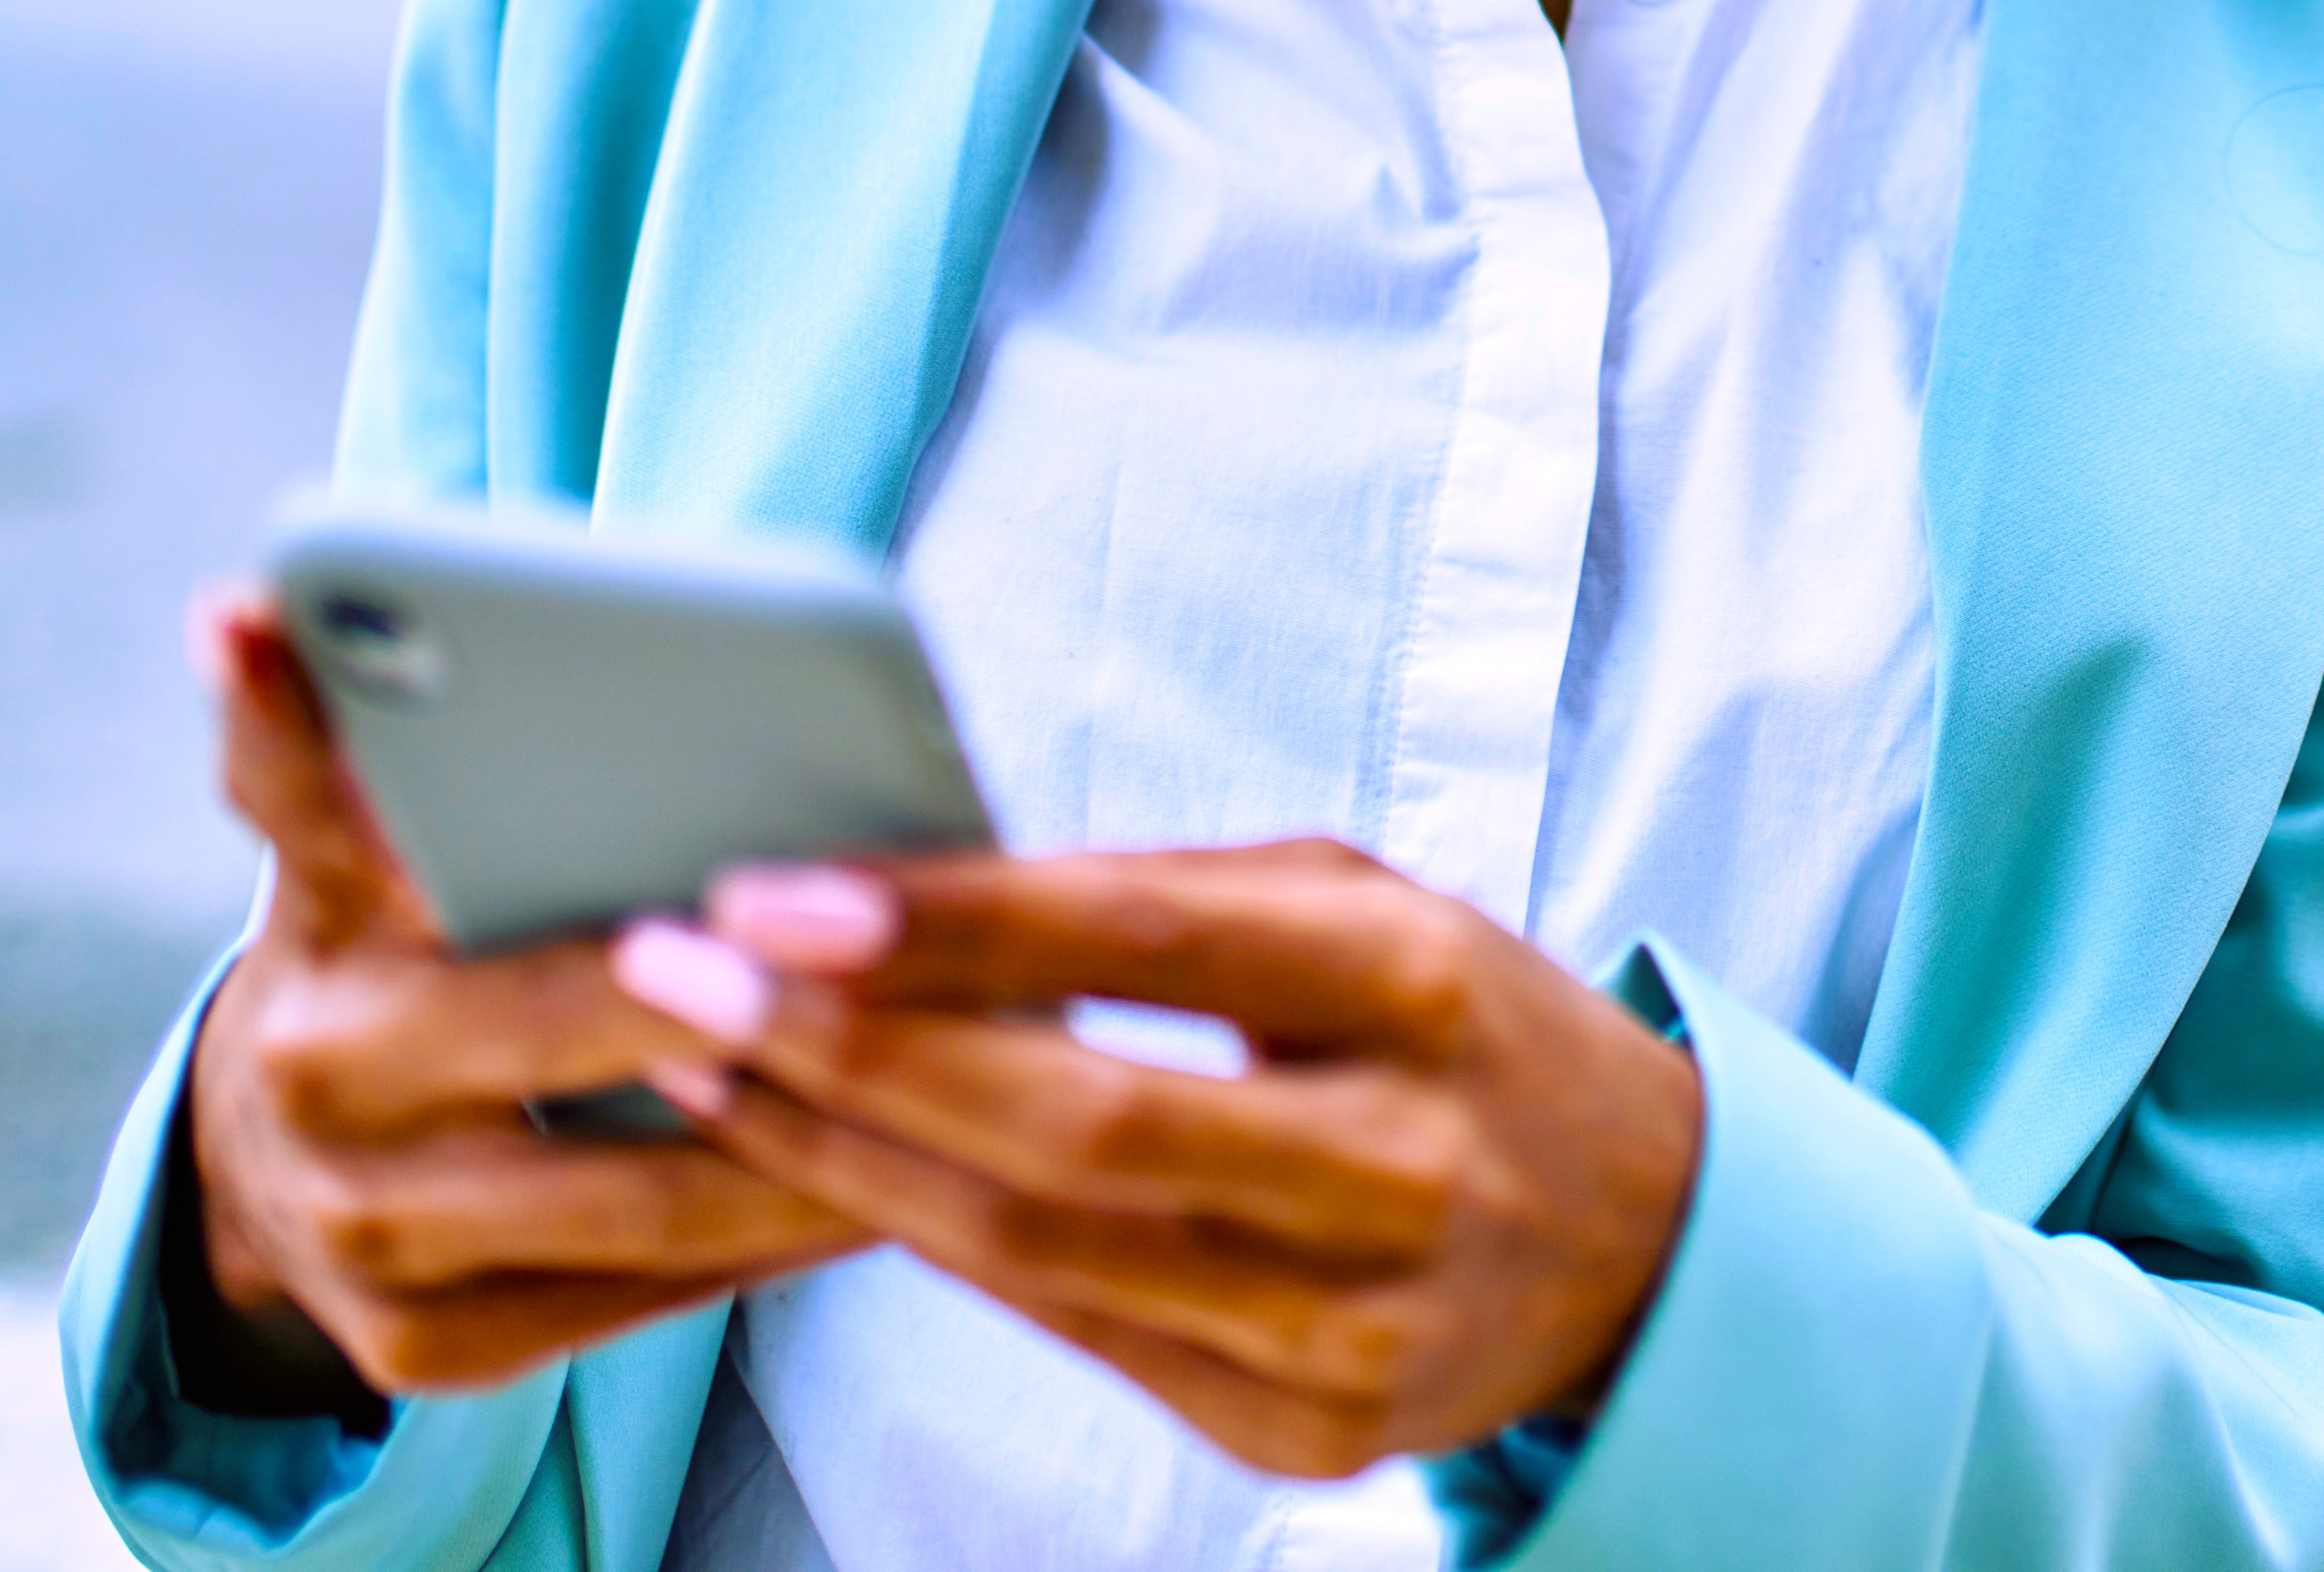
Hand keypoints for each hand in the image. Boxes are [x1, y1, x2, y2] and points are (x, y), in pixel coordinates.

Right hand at [169, 590, 868, 1407]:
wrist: (271, 1166)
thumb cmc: (383, 947)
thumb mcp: (349, 833)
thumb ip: (325, 731)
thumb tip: (243, 603)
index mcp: (315, 920)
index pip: (332, 817)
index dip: (447, 802)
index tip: (626, 836)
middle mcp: (318, 1083)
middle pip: (568, 1030)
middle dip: (743, 1003)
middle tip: (903, 966)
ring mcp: (371, 1239)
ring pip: (640, 1195)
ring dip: (816, 1145)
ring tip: (970, 1078)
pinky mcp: (433, 1349)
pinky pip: (647, 1297)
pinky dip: (776, 1242)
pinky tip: (898, 1187)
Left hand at [608, 842, 1702, 1479]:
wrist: (1645, 1236)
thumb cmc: (1459, 1029)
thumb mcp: (1358, 907)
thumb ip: (1158, 898)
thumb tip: (907, 895)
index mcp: (1420, 985)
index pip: (1148, 947)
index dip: (949, 924)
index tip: (774, 890)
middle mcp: (1402, 1161)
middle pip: (1074, 1124)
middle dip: (849, 1052)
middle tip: (678, 980)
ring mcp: (1359, 1322)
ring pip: (1046, 1251)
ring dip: (848, 1160)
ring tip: (710, 1067)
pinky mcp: (1314, 1432)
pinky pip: (1079, 1335)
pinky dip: (939, 1252)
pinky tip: (833, 1177)